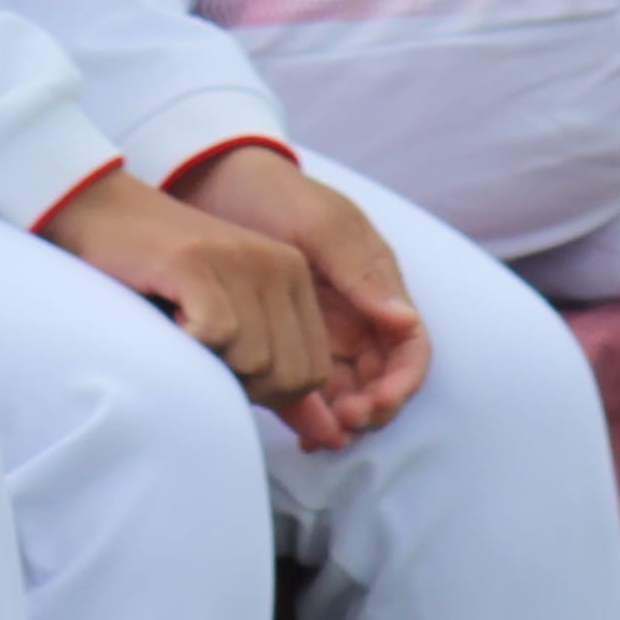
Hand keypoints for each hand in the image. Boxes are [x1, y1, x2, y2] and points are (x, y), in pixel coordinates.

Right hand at [39, 169, 337, 421]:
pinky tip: (167, 320)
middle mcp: (279, 264)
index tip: (221, 362)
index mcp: (294, 278)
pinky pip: (216, 335)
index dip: (267, 393)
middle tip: (198, 349)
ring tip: (180, 328)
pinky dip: (187, 344)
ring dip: (209, 363)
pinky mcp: (198, 260)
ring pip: (254, 360)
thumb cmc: (158, 280)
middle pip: (289, 375)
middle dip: (241, 385)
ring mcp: (242, 259)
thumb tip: (328, 436)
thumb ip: (278, 379)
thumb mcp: (231, 327)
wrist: (99, 214)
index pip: (314, 374)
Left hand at [167, 147, 430, 448]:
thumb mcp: (318, 225)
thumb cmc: (271, 195)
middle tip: (339, 425)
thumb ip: (359, 271)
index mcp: (377, 285)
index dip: (400, 384)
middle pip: (382, 380)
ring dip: (341, 419)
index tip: (371, 403)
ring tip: (316, 435)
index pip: (409, 349)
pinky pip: (308, 388)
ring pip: (348, 392)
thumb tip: (405, 320)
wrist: (210, 183)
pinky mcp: (285, 341)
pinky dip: (309, 412)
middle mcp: (357, 315)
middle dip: (370, 410)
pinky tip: (296, 430)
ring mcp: (322, 330)